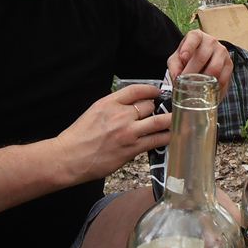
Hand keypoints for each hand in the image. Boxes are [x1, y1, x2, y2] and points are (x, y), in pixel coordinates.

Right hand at [53, 84, 171, 184]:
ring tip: (178, 119)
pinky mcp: (132, 149)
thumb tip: (131, 106)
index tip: (157, 92)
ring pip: (158, 121)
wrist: (69, 158)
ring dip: (170, 120)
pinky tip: (172, 136)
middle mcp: (120, 115)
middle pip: (149, 105)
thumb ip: (113, 107)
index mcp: (109, 103)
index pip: (136, 90)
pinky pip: (156, 140)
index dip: (150, 89)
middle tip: (164, 111)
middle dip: (157, 108)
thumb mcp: (94, 112)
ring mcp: (127, 132)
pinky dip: (166, 137)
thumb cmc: (79, 137)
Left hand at [167, 30, 232, 99]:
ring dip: (204, 81)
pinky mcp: (229, 64)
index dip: (188, 47)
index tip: (183, 57)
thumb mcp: (177, 59)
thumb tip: (177, 77)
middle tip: (185, 84)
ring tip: (196, 89)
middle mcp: (211, 41)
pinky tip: (208, 91)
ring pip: (215, 68)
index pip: (194, 37)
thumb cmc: (188, 58)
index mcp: (197, 36)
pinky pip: (223, 78)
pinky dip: (215, 87)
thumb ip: (174, 66)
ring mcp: (222, 52)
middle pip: (202, 57)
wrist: (204, 60)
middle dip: (192, 72)